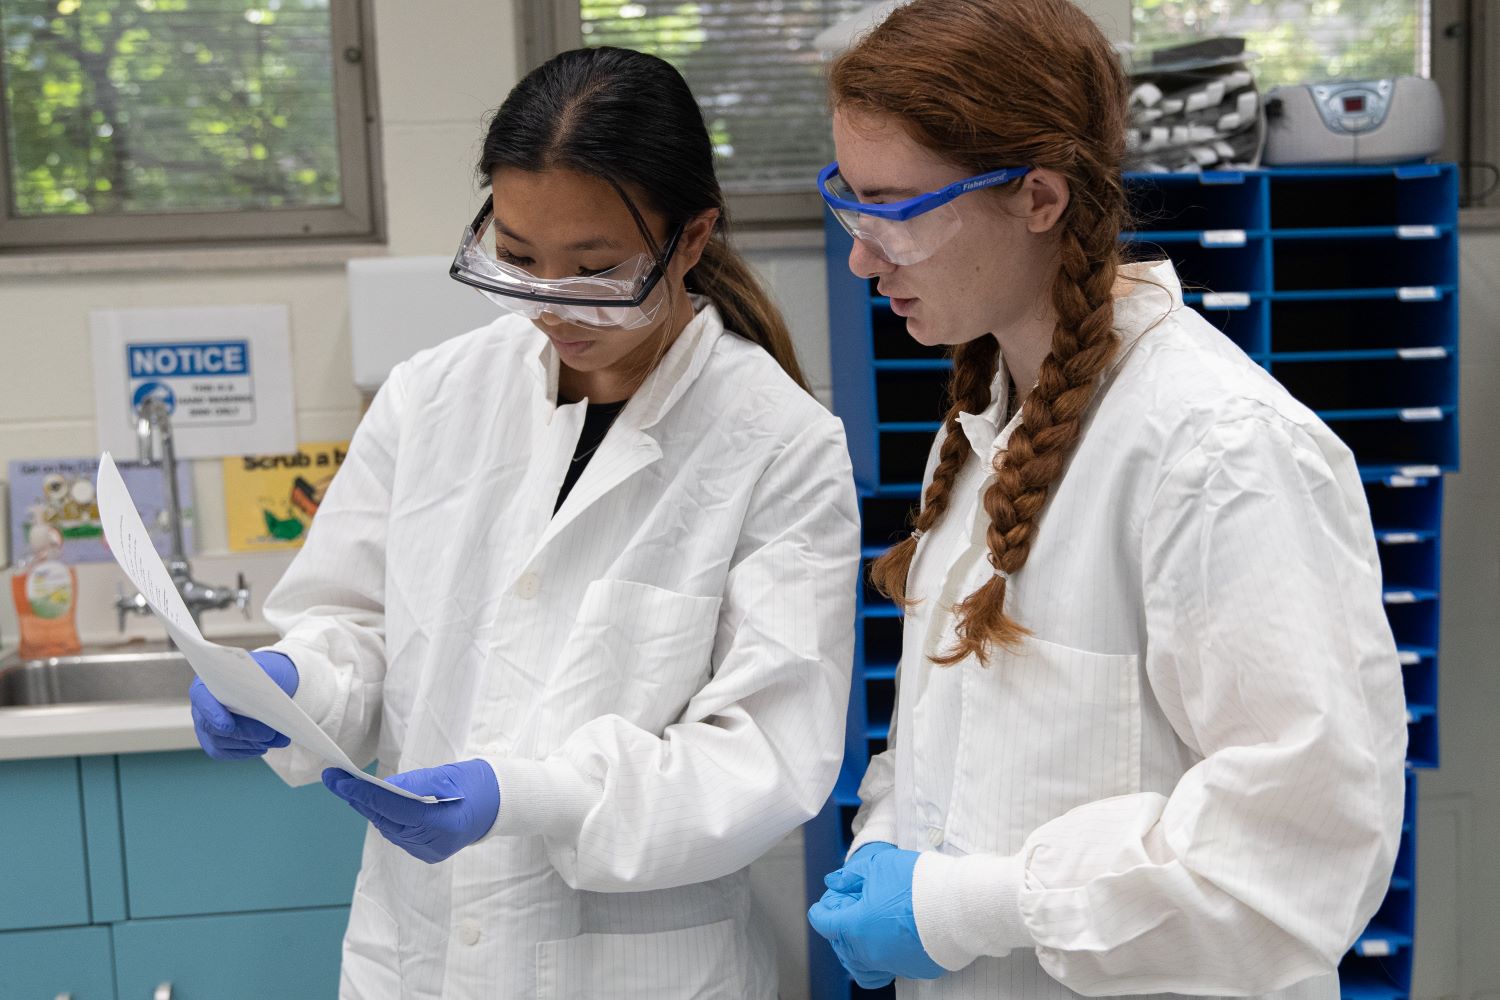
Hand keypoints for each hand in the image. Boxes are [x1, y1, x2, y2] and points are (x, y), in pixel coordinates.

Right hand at [190, 649, 298, 759]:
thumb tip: (267, 705)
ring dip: (249, 744)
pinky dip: (247, 751)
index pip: (202, 698)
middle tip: (270, 734)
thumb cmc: (265, 673)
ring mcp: (206, 725)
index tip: (228, 727)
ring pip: (220, 743)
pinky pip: (225, 752)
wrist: (269, 684)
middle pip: (212, 727)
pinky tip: (265, 745)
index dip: (213, 713)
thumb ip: (263, 683)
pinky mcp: (214, 741)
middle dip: (244, 733)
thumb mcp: (268, 671)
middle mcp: (202, 705)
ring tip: (275, 738)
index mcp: (209, 682)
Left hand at [322, 760, 500, 863]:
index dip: (366, 795)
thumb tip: (383, 786)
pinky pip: (397, 833)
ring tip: (349, 787)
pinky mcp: (426, 853)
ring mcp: (429, 852)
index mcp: (445, 823)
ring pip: (388, 828)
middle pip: (387, 820)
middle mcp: (435, 844)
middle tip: (335, 779)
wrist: (499, 804)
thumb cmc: (476, 783)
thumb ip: (415, 782)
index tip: (341, 781)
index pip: (396, 809)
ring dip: (370, 808)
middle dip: (360, 799)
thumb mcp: (448, 775)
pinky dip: (385, 817)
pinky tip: (374, 802)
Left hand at [808, 845, 944, 985]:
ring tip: (864, 930)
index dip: (821, 911)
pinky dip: (882, 955)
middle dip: (838, 929)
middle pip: (842, 947)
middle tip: (846, 911)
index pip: (825, 924)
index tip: (823, 906)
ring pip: (862, 965)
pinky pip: (889, 967)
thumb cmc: (917, 883)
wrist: (959, 905)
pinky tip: (889, 938)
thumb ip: (851, 876)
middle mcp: (870, 952)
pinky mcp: (914, 969)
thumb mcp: (878, 866)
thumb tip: (833, 882)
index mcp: (855, 927)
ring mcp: (893, 964)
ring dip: (857, 948)